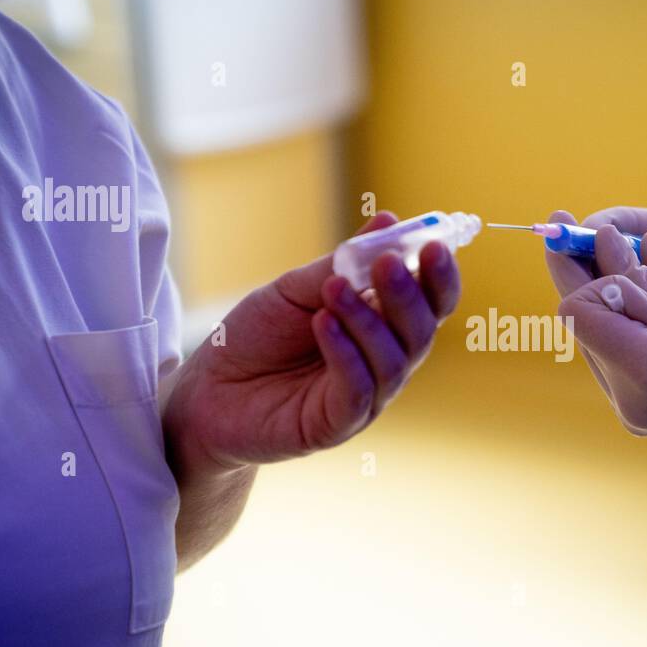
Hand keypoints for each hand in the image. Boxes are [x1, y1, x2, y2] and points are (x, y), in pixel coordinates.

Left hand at [163, 211, 460, 472]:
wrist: (207, 391)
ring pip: (394, 362)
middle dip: (408, 295)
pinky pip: (358, 391)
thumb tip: (387, 221)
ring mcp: (365, 398)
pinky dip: (346, 353)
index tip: (434, 245)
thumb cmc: (256, 338)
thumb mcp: (295, 290)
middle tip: (386, 263)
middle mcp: (384, 363)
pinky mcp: (336, 425)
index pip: (431, 303)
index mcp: (384, 327)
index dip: (440, 277)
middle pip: (421, 332)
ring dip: (369, 321)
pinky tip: (323, 323)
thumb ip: (341, 263)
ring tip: (334, 289)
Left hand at [557, 225, 646, 458]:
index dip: (589, 275)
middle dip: (588, 282)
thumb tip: (597, 239)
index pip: (576, 309)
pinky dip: (619, 333)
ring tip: (637, 282)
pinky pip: (610, 364)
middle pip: (579, 327)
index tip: (619, 254)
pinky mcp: (636, 418)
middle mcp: (627, 398)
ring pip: (591, 343)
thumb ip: (638, 272)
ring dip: (605, 308)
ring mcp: (629, 413)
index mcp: (645, 366)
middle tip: (578, 227)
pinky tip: (645, 315)